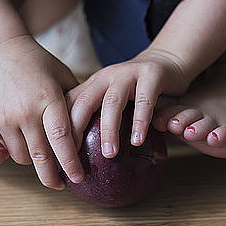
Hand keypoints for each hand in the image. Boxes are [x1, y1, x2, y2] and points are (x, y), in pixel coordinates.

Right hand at [0, 35, 83, 188]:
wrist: (2, 48)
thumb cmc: (40, 64)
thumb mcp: (64, 76)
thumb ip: (78, 101)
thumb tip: (98, 127)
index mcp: (49, 100)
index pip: (62, 139)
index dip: (70, 162)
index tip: (79, 178)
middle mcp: (26, 110)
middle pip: (41, 156)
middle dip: (52, 177)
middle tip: (61, 185)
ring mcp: (3, 116)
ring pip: (19, 156)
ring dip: (30, 162)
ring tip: (39, 157)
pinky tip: (8, 156)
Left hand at [66, 48, 189, 157]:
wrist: (168, 65)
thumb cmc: (137, 94)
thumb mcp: (113, 104)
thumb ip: (98, 122)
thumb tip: (79, 160)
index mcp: (91, 86)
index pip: (67, 107)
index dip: (58, 131)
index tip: (57, 158)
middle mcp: (105, 77)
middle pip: (84, 104)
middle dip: (77, 132)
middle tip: (75, 160)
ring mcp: (128, 74)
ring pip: (112, 102)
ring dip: (109, 129)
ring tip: (109, 153)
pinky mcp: (152, 75)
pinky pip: (145, 100)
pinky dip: (139, 121)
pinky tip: (137, 140)